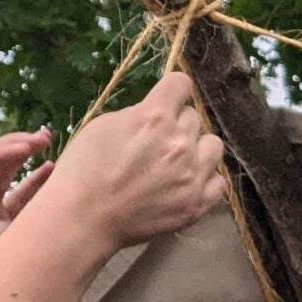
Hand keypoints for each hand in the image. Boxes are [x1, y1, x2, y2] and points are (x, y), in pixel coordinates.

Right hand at [47, 72, 225, 250]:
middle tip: (156, 142)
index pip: (180, 84)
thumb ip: (138, 115)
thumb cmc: (83, 168)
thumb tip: (157, 115)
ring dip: (197, 149)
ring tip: (177, 162)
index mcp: (154, 116)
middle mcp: (180, 141)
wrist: (83, 218)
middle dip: (176, 124)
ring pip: (213, 145)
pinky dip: (203, 180)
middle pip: (193, 117)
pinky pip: (218, 182)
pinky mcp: (197, 203)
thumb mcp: (104, 125)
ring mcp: (192, 174)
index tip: (164, 101)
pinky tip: (184, 184)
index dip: (170, 92)